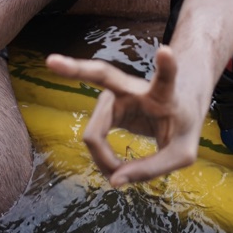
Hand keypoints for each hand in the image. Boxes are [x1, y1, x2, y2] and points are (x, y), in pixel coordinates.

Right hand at [44, 47, 203, 187]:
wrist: (178, 109)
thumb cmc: (182, 127)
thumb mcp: (181, 154)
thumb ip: (152, 169)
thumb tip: (113, 182)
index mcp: (164, 93)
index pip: (167, 78)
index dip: (166, 65)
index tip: (165, 50)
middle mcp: (133, 87)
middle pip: (101, 75)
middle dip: (75, 68)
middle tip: (50, 60)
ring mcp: (114, 95)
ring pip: (93, 134)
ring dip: (105, 161)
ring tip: (121, 174)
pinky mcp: (104, 108)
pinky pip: (92, 138)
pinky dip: (101, 159)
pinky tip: (112, 169)